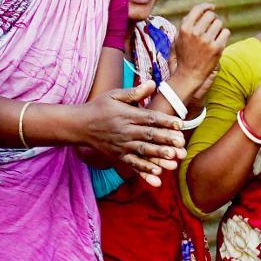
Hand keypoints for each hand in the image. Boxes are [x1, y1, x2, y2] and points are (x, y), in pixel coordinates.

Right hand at [70, 83, 185, 186]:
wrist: (79, 126)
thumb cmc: (99, 107)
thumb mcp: (114, 95)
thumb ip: (135, 92)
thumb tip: (153, 84)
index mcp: (127, 115)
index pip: (149, 118)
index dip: (165, 121)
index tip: (180, 124)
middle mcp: (125, 131)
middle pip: (149, 136)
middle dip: (166, 140)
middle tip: (182, 144)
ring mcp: (122, 146)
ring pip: (143, 152)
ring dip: (158, 157)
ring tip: (173, 161)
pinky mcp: (119, 156)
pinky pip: (133, 165)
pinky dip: (145, 171)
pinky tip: (157, 177)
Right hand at [170, 4, 228, 98]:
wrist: (189, 74)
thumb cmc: (184, 55)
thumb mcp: (178, 38)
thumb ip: (186, 23)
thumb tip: (199, 10)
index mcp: (185, 29)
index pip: (198, 9)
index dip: (206, 6)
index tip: (212, 7)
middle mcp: (195, 33)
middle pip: (211, 15)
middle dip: (213, 18)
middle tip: (212, 25)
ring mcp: (206, 41)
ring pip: (219, 23)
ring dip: (218, 27)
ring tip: (214, 35)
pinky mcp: (217, 48)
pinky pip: (226, 32)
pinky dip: (224, 35)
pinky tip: (219, 40)